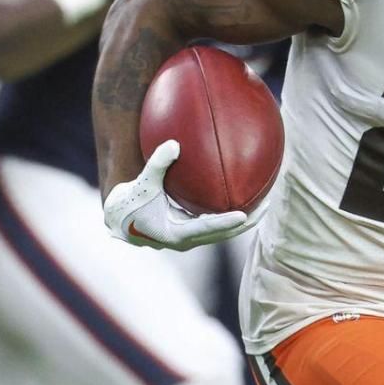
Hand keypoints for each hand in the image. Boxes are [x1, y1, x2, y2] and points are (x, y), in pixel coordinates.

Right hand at [103, 140, 256, 250]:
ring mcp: (190, 239)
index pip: (207, 229)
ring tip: (264, 202)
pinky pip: (215, 225)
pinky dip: (229, 215)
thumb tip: (175, 144)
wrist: (116, 221)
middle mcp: (186, 241)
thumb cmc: (128, 202)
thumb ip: (157, 164)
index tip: (245, 214)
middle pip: (224, 234)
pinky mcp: (190, 233)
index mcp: (175, 235)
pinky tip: (243, 198)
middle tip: (267, 204)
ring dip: (244, 220)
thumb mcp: (141, 183)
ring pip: (223, 232)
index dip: (226, 223)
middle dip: (247, 221)